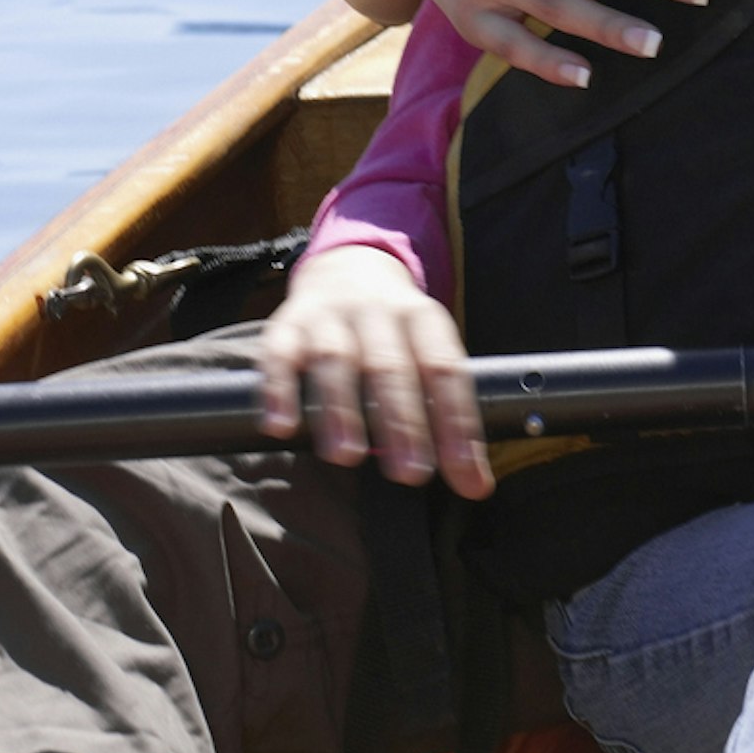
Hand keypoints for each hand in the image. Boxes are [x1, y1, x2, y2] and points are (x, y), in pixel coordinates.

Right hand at [255, 246, 493, 493]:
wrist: (345, 268)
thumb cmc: (394, 334)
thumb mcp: (427, 352)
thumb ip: (446, 412)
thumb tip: (475, 484)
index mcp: (421, 318)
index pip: (445, 370)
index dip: (457, 423)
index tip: (466, 474)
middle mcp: (377, 311)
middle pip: (391, 366)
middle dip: (403, 422)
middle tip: (412, 474)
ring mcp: (329, 316)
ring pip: (335, 359)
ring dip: (342, 410)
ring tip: (348, 456)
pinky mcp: (286, 325)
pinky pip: (278, 355)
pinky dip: (279, 390)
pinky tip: (282, 427)